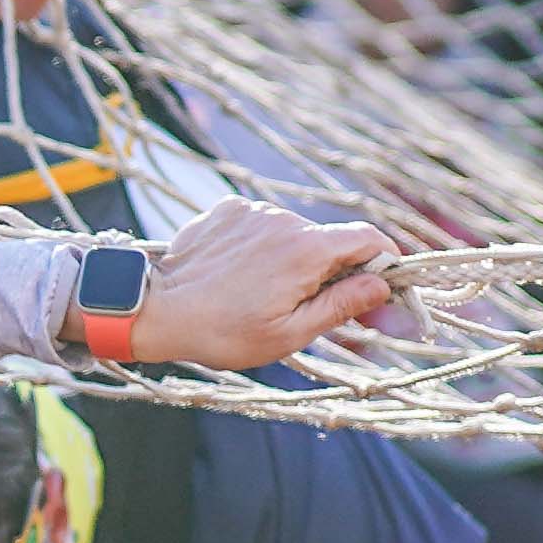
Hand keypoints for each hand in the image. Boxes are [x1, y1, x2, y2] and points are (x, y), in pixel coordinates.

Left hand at [129, 197, 398, 369]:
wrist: (157, 309)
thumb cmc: (223, 332)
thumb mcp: (291, 332)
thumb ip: (342, 305)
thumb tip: (381, 286)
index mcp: (306, 249)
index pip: (368, 237)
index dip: (385, 258)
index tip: (385, 282)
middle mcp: (283, 219)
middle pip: (329, 240)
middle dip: (333, 270)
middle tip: (316, 306)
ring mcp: (253, 210)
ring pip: (293, 235)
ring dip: (293, 260)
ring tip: (262, 295)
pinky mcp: (228, 209)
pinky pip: (261, 227)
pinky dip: (262, 248)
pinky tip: (240, 276)